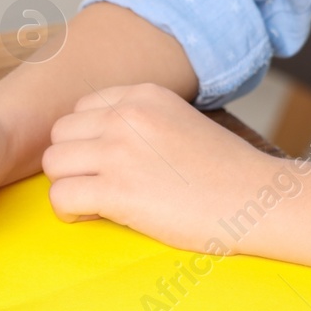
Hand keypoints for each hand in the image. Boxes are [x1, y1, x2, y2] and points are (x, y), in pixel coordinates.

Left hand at [41, 84, 288, 252]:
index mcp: (142, 95)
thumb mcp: (179, 122)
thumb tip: (93, 139)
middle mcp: (127, 115)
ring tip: (97, 201)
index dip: (86, 142)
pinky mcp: (118, 189)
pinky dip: (69, 211)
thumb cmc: (222, 172)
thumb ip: (138, 121)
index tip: (109, 164)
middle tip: (99, 185)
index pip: (79, 111)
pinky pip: (60, 196)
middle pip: (59, 135)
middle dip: (72, 163)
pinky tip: (95, 215)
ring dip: (68, 185)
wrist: (257, 201)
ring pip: (53, 163)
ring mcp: (120, 150)